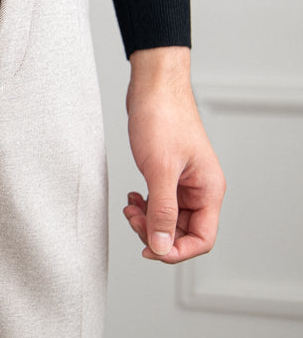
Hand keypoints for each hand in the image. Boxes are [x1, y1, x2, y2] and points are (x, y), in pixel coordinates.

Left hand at [123, 46, 225, 263]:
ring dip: (148, 218)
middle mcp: (200, 188)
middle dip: (156, 232)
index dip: (176, 251)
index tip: (150, 248)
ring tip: (129, 207)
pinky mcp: (168, 171)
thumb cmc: (162, 118)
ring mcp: (184, 180)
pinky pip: (160, 200)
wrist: (153, 87)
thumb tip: (161, 246)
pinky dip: (145, 204)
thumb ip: (161, 210)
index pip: (202, 239)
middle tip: (132, 220)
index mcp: (208, 190)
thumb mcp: (159, 169)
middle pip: (182, 231)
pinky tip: (132, 197)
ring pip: (168, 217)